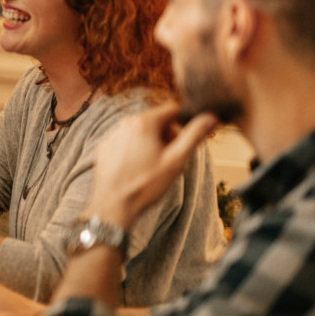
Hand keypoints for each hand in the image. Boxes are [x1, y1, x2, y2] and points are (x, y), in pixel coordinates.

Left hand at [87, 101, 218, 227]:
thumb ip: (194, 136)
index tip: (184, 143)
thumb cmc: (145, 184)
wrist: (113, 205)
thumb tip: (211, 117)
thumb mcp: (176, 160)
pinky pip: (126, 142)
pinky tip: (136, 170)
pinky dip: (135, 151)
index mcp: (144, 122)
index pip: (172, 110)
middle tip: (170, 160)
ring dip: (152, 144)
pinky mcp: (105, 148)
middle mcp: (125, 123)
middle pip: (156, 121)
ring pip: (141, 132)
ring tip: (153, 168)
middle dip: (167, 137)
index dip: (183, 125)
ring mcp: (112, 135)